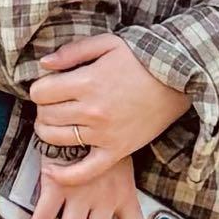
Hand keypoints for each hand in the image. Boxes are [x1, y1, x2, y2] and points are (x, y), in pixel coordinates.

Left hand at [28, 34, 191, 184]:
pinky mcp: (117, 150)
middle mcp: (93, 110)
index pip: (41, 92)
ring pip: (55, 139)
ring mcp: (104, 134)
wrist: (179, 78)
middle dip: (43, 108)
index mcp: (88, 81)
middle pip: (45, 116)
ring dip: (48, 131)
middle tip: (54, 103)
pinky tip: (51, 170)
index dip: (39, 88)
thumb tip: (44, 63)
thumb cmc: (143, 58)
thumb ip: (73, 51)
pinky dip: (64, 175)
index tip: (49, 86)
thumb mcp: (108, 43)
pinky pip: (84, 171)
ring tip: (57, 123)